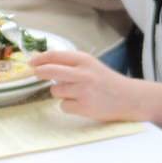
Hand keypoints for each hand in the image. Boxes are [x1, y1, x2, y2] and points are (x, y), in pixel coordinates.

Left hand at [30, 50, 145, 123]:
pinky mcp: (83, 107)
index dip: (40, 58)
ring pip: (55, 90)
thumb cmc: (108, 81)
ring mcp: (82, 91)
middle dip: (39, 72)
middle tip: (37, 74)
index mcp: (85, 60)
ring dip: (60, 93)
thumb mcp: (92, 65)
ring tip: (75, 93)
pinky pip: (63, 106)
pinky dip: (69, 106)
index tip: (31, 62)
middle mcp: (82, 73)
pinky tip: (81, 104)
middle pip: (49, 71)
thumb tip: (45, 63)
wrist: (130, 98)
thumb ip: (72, 64)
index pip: (55, 55)